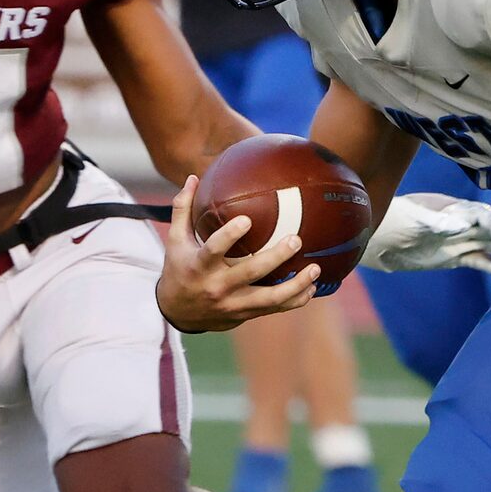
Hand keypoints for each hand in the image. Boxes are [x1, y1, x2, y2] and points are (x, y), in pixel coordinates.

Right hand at [155, 174, 323, 331]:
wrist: (179, 313)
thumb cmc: (180, 269)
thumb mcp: (176, 241)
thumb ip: (182, 209)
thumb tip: (192, 177)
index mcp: (200, 266)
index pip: (213, 249)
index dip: (229, 236)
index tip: (247, 220)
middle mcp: (217, 286)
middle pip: (250, 272)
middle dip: (276, 257)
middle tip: (296, 239)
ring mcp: (233, 303)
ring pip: (268, 298)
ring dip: (295, 284)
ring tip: (315, 268)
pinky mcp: (245, 314)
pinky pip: (274, 309)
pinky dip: (295, 300)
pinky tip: (311, 287)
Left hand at [364, 192, 490, 274]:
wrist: (373, 238)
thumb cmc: (390, 222)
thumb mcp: (411, 220)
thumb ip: (436, 222)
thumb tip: (461, 225)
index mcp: (452, 210)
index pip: (482, 216)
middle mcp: (459, 223)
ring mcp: (457, 241)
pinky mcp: (452, 257)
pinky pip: (477, 260)